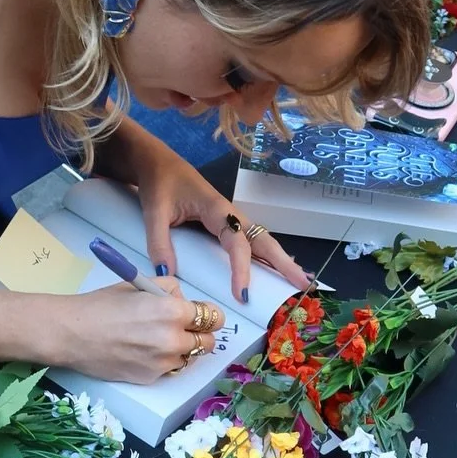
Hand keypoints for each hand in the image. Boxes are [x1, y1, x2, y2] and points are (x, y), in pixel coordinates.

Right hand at [54, 282, 211, 384]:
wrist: (71, 334)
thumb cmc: (101, 305)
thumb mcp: (139, 285)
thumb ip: (170, 290)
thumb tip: (185, 301)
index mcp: (173, 311)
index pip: (214, 317)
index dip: (206, 314)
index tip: (199, 314)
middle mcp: (173, 339)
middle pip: (209, 342)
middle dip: (199, 333)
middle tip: (183, 327)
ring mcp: (163, 362)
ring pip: (191, 357)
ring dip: (183, 348)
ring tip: (158, 339)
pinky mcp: (151, 378)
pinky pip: (170, 368)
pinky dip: (164, 361)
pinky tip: (143, 350)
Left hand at [130, 141, 309, 303]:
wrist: (158, 163)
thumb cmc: (159, 183)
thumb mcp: (154, 212)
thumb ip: (158, 242)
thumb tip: (167, 273)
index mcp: (216, 209)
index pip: (237, 243)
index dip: (242, 269)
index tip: (243, 294)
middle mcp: (230, 214)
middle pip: (262, 239)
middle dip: (283, 262)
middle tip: (302, 283)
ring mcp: (230, 218)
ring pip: (260, 240)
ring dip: (279, 259)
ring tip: (299, 279)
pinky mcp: (225, 222)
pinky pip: (249, 241)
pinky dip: (265, 255)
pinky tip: (274, 269)